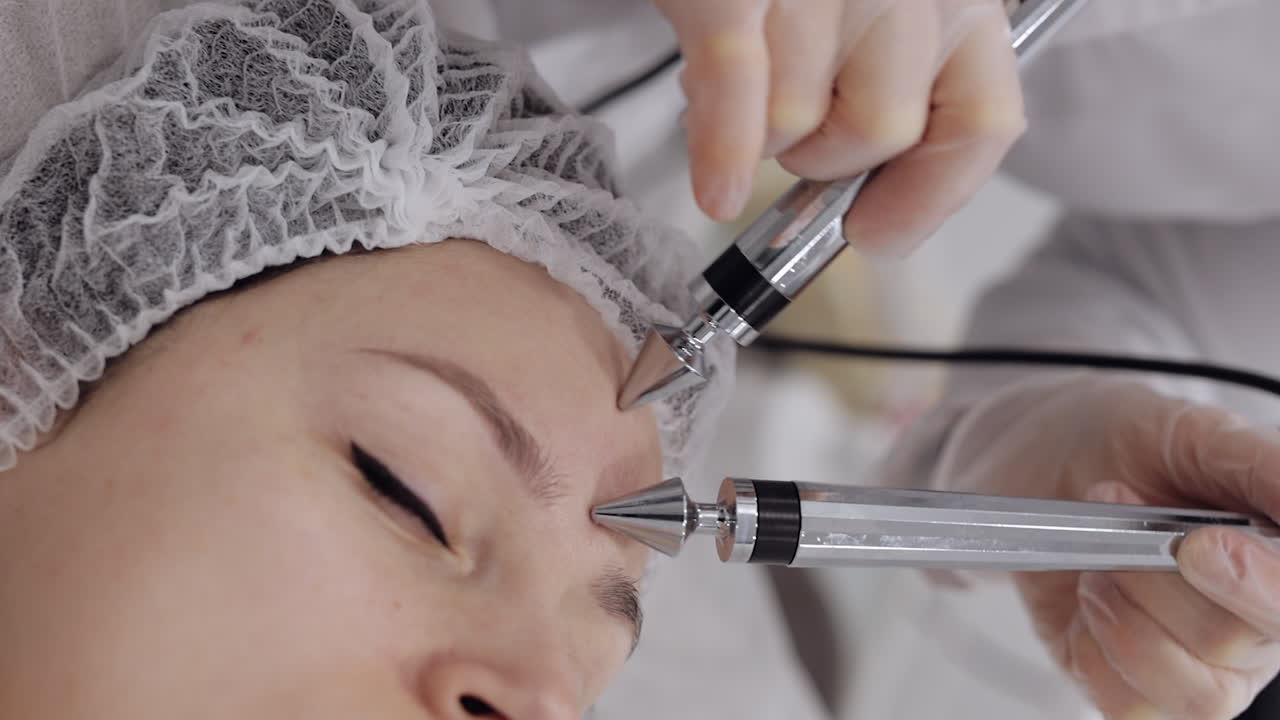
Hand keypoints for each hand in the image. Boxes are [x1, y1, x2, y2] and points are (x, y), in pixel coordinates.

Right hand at [652, 0, 1024, 255]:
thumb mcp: (867, 10)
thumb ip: (885, 86)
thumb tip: (868, 212)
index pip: (981, 122)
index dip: (930, 197)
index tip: (875, 233)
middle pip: (881, 134)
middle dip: (816, 156)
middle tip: (778, 126)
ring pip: (795, 124)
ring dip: (750, 126)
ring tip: (733, 67)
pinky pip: (741, 91)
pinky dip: (722, 148)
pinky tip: (715, 182)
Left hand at [936, 377, 1279, 718]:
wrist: (1042, 461)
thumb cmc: (1126, 445)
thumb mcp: (1195, 433)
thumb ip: (1264, 465)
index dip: (1256, 585)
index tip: (1198, 544)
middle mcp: (1252, 629)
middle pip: (1233, 645)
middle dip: (1156, 577)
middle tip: (1121, 509)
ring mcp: (1196, 666)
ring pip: (1190, 691)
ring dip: (1122, 613)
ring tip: (1097, 559)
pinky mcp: (1132, 688)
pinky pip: (1129, 707)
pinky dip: (1094, 648)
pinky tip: (1086, 596)